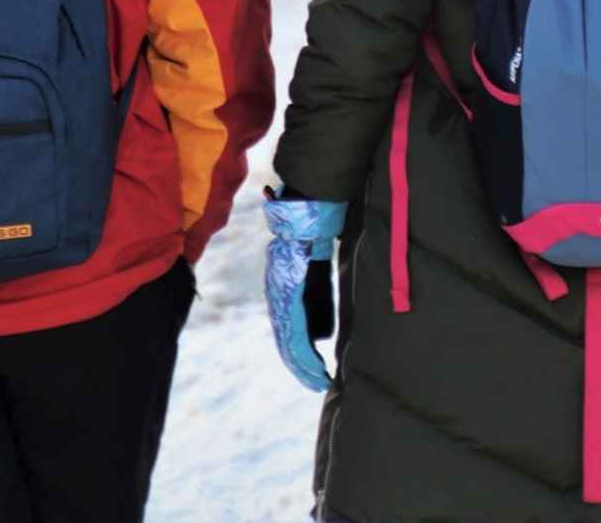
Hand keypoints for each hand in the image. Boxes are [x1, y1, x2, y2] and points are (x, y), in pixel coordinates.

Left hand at [262, 194, 346, 390]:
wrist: (307, 215)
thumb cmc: (313, 239)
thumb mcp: (314, 272)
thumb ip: (316, 292)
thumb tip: (323, 313)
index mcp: (282, 293)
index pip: (287, 332)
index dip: (299, 354)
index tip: (313, 371)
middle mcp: (277, 298)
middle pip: (286, 343)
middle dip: (302, 367)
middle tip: (317, 384)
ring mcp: (281, 297)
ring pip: (289, 342)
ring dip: (304, 365)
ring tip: (319, 381)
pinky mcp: (289, 294)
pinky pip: (294, 331)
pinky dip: (304, 352)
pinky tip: (314, 366)